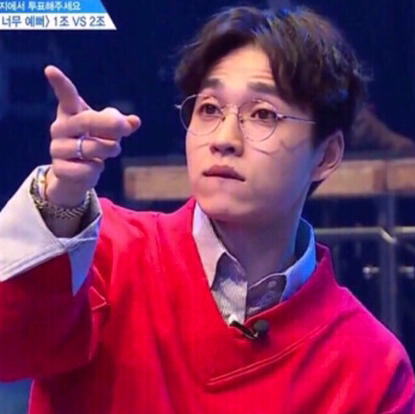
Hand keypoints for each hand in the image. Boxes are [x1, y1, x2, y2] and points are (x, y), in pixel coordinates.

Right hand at [44, 65, 140, 206]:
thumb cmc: (95, 143)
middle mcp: (60, 127)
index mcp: (71, 113)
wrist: (78, 174)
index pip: (66, 96)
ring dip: (109, 149)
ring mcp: (57, 148)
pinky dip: (97, 169)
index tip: (50, 70)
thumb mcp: (110, 131)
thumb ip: (122, 124)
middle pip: (86, 121)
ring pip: (91, 147)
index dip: (59, 83)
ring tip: (112, 150)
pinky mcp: (60, 169)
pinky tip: (93, 167)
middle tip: (126, 128)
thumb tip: (135, 121)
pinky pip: (87, 169)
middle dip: (111, 125)